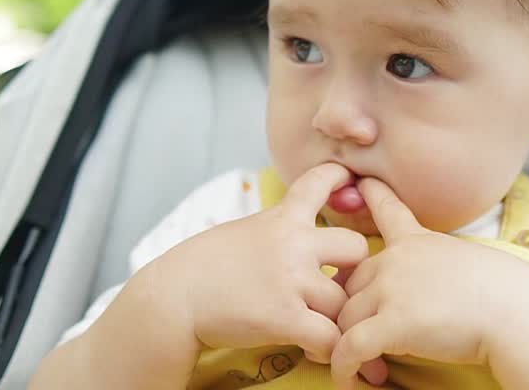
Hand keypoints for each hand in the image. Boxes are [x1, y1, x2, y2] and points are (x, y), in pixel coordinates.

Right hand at [151, 163, 368, 363]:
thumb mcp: (241, 232)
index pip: (319, 182)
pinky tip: (316, 351)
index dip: (340, 178)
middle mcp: (293, 244)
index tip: (351, 180)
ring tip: (328, 330)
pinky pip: (330, 337)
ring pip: (345, 300)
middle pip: (356, 247)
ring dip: (339, 318)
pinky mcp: (285, 318)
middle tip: (343, 289)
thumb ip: (273, 231)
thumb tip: (291, 232)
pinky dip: (329, 349)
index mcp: (280, 218)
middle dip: (355, 269)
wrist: (172, 297)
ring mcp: (291, 280)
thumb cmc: (199, 268)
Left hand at [330, 178, 528, 388]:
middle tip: (363, 342)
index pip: (388, 209)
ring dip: (348, 345)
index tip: (359, 181)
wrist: (516, 311)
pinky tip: (352, 381)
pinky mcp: (391, 323)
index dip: (370, 194)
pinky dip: (344, 368)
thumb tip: (436, 290)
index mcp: (417, 241)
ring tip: (369, 368)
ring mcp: (391, 288)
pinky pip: (349, 348)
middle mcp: (397, 258)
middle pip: (350, 282)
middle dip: (351, 313)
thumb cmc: (505, 293)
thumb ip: (440, 267)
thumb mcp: (469, 262)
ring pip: (345, 317)